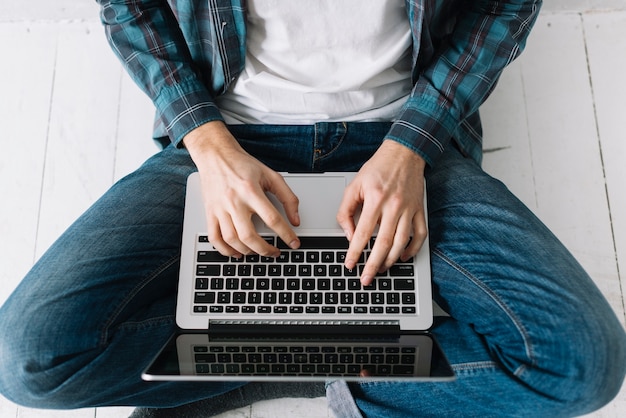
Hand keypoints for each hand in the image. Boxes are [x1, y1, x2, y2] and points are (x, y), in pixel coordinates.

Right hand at [183, 122, 300, 257]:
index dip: (286, 234)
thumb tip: (295, 220)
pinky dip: (225, 250)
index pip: (272, 219)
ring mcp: (219, 208)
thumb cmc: (242, 165)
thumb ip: (287, 197)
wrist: (216, 155)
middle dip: (265, 250)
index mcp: (251, 190)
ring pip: (232, 239)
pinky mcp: (209, 212)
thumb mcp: (271, 176)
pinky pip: (214, 238)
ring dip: (247, 251)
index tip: (293, 243)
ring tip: (258, 252)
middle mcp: (234, 201)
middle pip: (249, 235)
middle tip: (275, 252)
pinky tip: (236, 252)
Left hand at [336, 140, 426, 285]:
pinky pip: (419, 235)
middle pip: (383, 243)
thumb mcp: (354, 185)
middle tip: (366, 278)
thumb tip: (348, 234)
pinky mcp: (419, 210)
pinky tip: (402, 257)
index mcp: (375, 199)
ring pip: (401, 242)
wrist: (404, 153)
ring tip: (381, 270)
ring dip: (390, 260)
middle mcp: (394, 205)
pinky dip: (412, 249)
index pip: (363, 233)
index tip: (350, 265)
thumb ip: (347, 210)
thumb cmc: (378, 168)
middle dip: (373, 265)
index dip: (355, 252)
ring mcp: (409, 209)